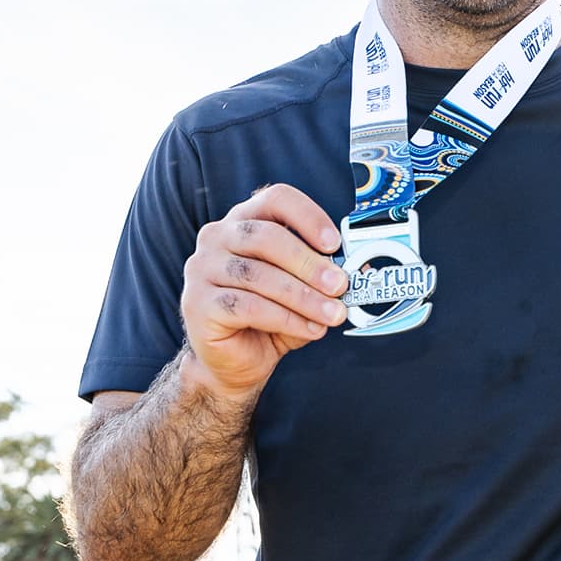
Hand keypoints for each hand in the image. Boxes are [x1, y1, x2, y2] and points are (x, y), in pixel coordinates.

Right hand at [180, 183, 346, 398]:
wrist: (235, 360)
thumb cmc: (270, 317)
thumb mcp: (301, 288)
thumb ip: (323, 274)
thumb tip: (362, 268)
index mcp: (244, 221)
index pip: (276, 199)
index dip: (308, 216)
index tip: (335, 243)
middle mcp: (217, 237)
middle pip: (268, 237)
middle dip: (310, 263)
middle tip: (340, 285)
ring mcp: (202, 269)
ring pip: (260, 275)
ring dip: (304, 297)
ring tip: (333, 314)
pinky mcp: (198, 303)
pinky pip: (248, 306)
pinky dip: (286, 318)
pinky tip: (310, 329)